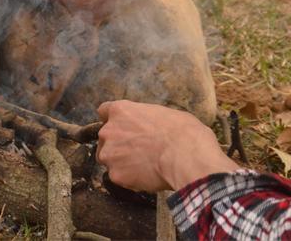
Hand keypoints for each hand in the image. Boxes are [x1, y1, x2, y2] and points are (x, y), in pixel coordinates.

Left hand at [96, 101, 238, 191]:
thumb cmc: (182, 132)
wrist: (185, 156)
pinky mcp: (116, 175)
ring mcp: (110, 154)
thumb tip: (152, 127)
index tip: (122, 127)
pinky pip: (119, 177)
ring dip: (121, 163)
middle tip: (139, 152)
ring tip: (144, 166)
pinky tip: (147, 177)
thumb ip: (146, 120)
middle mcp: (108, 131)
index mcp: (120, 110)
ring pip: (108, 160)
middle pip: (105, 139)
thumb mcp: (163, 114)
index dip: (114, 121)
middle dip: (118, 145)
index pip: (104, 111)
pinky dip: (129, 179)